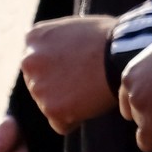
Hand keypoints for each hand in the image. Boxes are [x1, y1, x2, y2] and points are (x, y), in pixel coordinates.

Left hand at [21, 13, 117, 133]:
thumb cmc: (108, 39)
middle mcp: (29, 61)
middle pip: (40, 85)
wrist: (122, 54)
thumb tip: (51, 56)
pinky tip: (90, 101)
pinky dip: (75, 119)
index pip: (37, 63)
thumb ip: (53, 42)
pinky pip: (60, 124)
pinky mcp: (52, 109)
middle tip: (85, 79)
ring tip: (89, 88)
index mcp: (33, 39)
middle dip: (59, 86)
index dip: (60, 66)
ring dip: (67, 103)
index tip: (77, 64)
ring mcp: (38, 86)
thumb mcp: (72, 28)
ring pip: (50, 105)